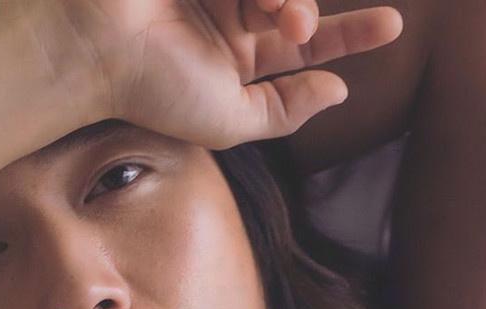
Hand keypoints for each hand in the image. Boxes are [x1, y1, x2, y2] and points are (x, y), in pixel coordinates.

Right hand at [49, 0, 403, 149]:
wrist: (93, 43)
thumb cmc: (152, 89)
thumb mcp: (229, 120)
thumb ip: (283, 112)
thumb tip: (338, 93)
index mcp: (236, 62)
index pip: (305, 50)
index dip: (350, 37)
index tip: (392, 26)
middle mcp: (230, 19)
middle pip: (298, 9)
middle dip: (311, 19)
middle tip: (296, 26)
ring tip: (274, 7)